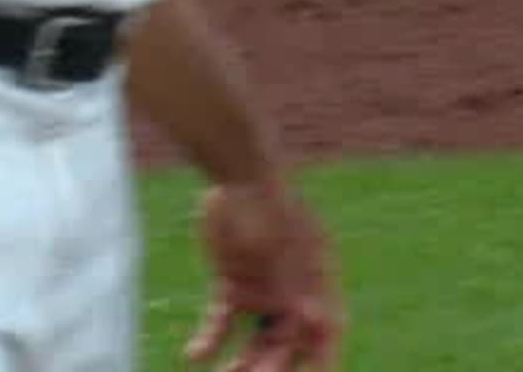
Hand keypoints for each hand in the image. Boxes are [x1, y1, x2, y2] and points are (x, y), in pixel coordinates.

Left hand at [186, 180, 342, 368]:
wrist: (235, 170)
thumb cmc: (266, 203)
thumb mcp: (280, 247)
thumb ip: (295, 284)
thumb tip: (319, 323)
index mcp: (317, 280)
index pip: (327, 330)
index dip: (322, 361)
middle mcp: (293, 289)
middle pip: (288, 342)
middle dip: (272, 367)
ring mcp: (263, 288)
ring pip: (256, 339)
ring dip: (242, 362)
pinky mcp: (233, 283)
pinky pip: (224, 321)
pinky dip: (211, 340)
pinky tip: (194, 355)